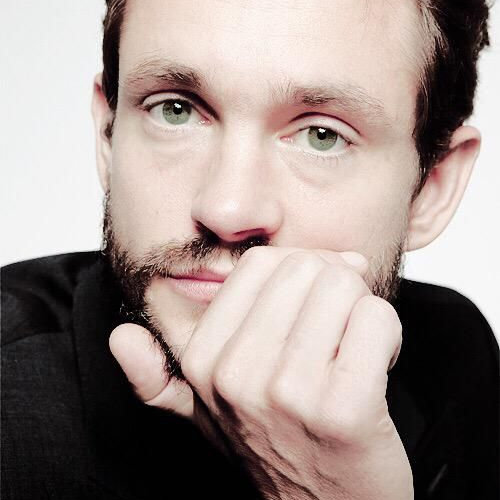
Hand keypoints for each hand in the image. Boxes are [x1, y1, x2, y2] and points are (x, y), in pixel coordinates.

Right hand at [110, 247, 412, 499]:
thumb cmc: (276, 447)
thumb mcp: (205, 413)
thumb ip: (158, 376)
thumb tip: (121, 337)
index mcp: (202, 362)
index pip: (260, 263)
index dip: (297, 272)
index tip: (310, 303)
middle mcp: (236, 375)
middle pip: (305, 268)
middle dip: (334, 289)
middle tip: (335, 331)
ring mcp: (287, 394)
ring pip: (344, 286)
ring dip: (361, 313)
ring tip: (351, 352)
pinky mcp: (343, 410)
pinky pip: (377, 320)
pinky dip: (387, 336)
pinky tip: (375, 367)